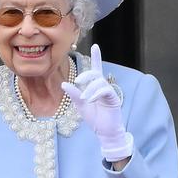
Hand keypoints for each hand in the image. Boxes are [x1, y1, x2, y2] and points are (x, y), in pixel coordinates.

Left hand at [61, 44, 132, 161]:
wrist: (105, 132)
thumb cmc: (94, 118)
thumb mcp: (80, 105)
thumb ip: (74, 94)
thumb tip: (63, 83)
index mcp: (95, 87)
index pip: (96, 69)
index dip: (96, 57)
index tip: (95, 45)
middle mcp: (103, 87)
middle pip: (95, 73)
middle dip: (86, 74)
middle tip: (78, 81)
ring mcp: (109, 92)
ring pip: (99, 82)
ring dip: (90, 89)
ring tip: (85, 99)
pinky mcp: (113, 99)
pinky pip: (105, 90)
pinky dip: (96, 93)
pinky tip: (90, 99)